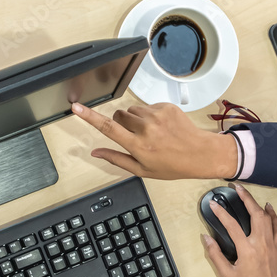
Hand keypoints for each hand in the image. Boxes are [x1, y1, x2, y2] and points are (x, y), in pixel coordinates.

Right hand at [71, 102, 237, 179]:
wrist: (200, 153)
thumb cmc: (171, 165)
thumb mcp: (142, 170)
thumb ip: (116, 159)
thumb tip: (95, 153)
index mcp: (137, 146)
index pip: (108, 128)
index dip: (89, 117)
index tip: (76, 108)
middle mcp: (145, 128)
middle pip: (119, 116)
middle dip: (121, 124)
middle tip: (134, 136)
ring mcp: (156, 115)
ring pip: (132, 110)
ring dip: (136, 119)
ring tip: (151, 133)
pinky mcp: (166, 106)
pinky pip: (147, 106)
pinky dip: (150, 115)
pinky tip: (161, 127)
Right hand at [203, 184, 276, 276]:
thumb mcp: (226, 275)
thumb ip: (215, 254)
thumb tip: (206, 237)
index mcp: (247, 250)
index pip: (232, 225)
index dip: (221, 213)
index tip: (214, 204)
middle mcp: (261, 244)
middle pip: (255, 214)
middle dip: (246, 198)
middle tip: (237, 188)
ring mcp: (272, 245)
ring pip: (268, 218)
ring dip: (259, 204)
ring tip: (250, 196)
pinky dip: (273, 216)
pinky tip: (269, 209)